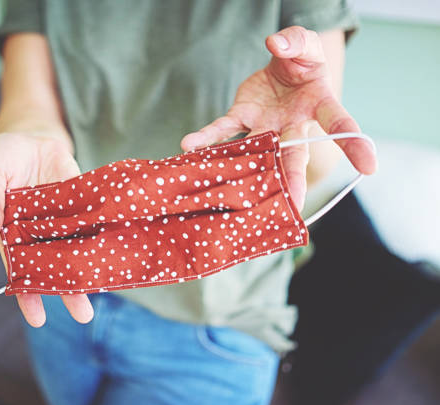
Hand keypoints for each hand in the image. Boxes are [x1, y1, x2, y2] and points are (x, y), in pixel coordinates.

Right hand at [0, 132, 93, 326]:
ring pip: (76, 249)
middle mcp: (40, 232)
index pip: (20, 269)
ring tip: (104, 293)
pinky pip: (91, 223)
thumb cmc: (3, 155)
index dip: (27, 294)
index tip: (37, 318)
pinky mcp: (82, 202)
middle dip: (66, 291)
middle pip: (53, 266)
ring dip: (87, 269)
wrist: (33, 132)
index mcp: (13, 232)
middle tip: (83, 315)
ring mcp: (63, 219)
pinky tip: (112, 255)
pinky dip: (101, 237)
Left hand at [181, 26, 376, 209]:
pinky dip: (207, 138)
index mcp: (318, 106)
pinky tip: (189, 147)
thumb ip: (295, 41)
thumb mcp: (305, 44)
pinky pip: (224, 131)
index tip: (370, 167)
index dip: (354, 144)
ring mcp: (265, 126)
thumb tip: (277, 44)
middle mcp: (292, 124)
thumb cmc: (302, 59)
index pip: (340, 124)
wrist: (282, 64)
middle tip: (294, 206)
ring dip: (245, 170)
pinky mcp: (242, 118)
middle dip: (293, 178)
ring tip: (235, 194)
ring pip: (257, 152)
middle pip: (294, 154)